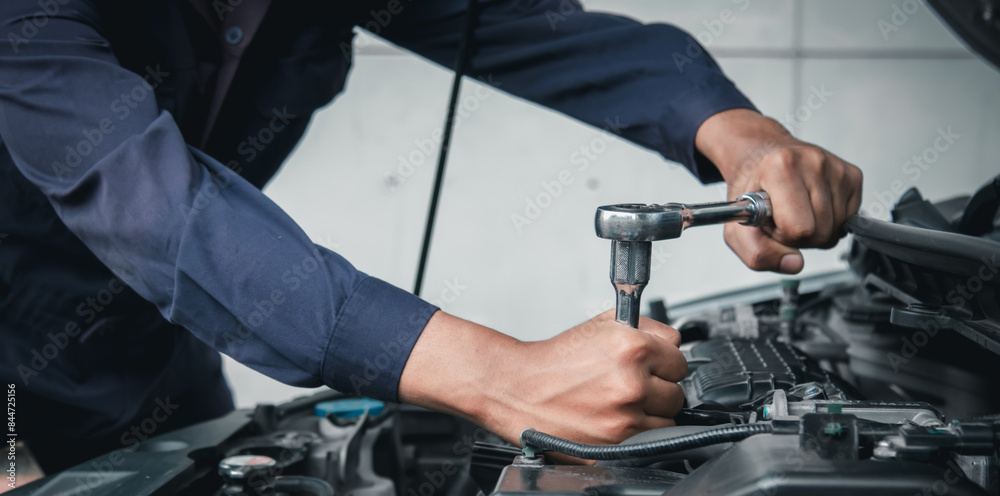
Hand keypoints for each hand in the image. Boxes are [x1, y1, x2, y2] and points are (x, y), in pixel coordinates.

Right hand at [398, 310, 686, 454]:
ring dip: (649, 413)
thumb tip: (673, 340)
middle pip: (677, 392)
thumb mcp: (600, 325)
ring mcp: (624, 419)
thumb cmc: (554, 360)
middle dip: (658, 388)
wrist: (516, 388)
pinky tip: (612, 418)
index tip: (652, 364)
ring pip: (667, 420)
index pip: (680, 359)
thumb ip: (645, 328)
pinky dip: (635, 433)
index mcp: (632, 348)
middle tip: (631, 384)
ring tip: (619, 402)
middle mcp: (631, 384)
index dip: (664, 361)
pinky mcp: (615, 445)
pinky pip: (647, 441)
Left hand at [696, 109, 862, 273]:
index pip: (799, 228)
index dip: (783, 235)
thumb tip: (794, 264)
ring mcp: (836, 168)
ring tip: (796, 209)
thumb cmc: (751, 188)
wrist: (760, 158)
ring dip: (815, 228)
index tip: (772, 222)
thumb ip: (757, 253)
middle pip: (822, 232)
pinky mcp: (852, 175)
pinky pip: (849, 218)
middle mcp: (812, 162)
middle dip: (800, 235)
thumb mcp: (737, 228)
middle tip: (783, 216)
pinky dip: (830, 220)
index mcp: (780, 168)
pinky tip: (812, 205)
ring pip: (837, 228)